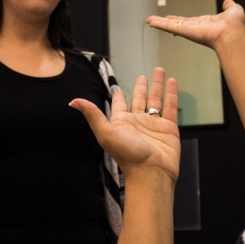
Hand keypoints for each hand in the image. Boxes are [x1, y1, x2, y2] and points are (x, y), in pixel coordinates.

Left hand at [70, 68, 179, 183]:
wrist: (151, 172)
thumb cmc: (128, 156)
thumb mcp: (106, 133)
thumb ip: (92, 115)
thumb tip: (73, 101)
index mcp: (121, 123)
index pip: (119, 105)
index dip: (118, 96)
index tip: (117, 90)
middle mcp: (137, 122)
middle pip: (139, 99)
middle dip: (140, 87)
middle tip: (142, 76)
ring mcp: (153, 124)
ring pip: (155, 99)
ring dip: (156, 86)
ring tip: (159, 71)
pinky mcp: (168, 127)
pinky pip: (170, 106)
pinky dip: (171, 94)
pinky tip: (171, 82)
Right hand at [146, 0, 244, 50]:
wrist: (231, 34)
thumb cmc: (234, 26)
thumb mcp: (233, 10)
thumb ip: (230, 6)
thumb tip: (228, 1)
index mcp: (205, 23)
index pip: (189, 21)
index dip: (179, 20)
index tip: (171, 19)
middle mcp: (195, 28)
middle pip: (176, 24)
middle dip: (165, 22)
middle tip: (155, 21)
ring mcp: (189, 30)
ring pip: (171, 26)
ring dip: (159, 23)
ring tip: (149, 21)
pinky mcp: (185, 31)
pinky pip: (169, 27)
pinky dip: (159, 24)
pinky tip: (151, 22)